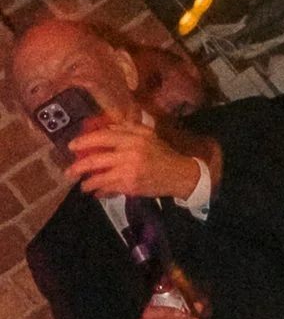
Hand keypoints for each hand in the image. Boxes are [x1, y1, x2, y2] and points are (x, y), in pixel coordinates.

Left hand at [66, 118, 207, 205]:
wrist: (178, 174)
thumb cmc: (161, 153)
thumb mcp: (147, 134)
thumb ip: (127, 128)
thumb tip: (105, 126)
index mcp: (132, 139)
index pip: (103, 137)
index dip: (84, 141)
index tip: (71, 146)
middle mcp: (129, 154)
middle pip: (96, 160)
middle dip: (79, 166)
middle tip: (69, 171)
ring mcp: (129, 172)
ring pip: (100, 178)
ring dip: (88, 183)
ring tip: (82, 185)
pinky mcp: (131, 186)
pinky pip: (110, 189)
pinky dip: (101, 191)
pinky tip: (96, 192)